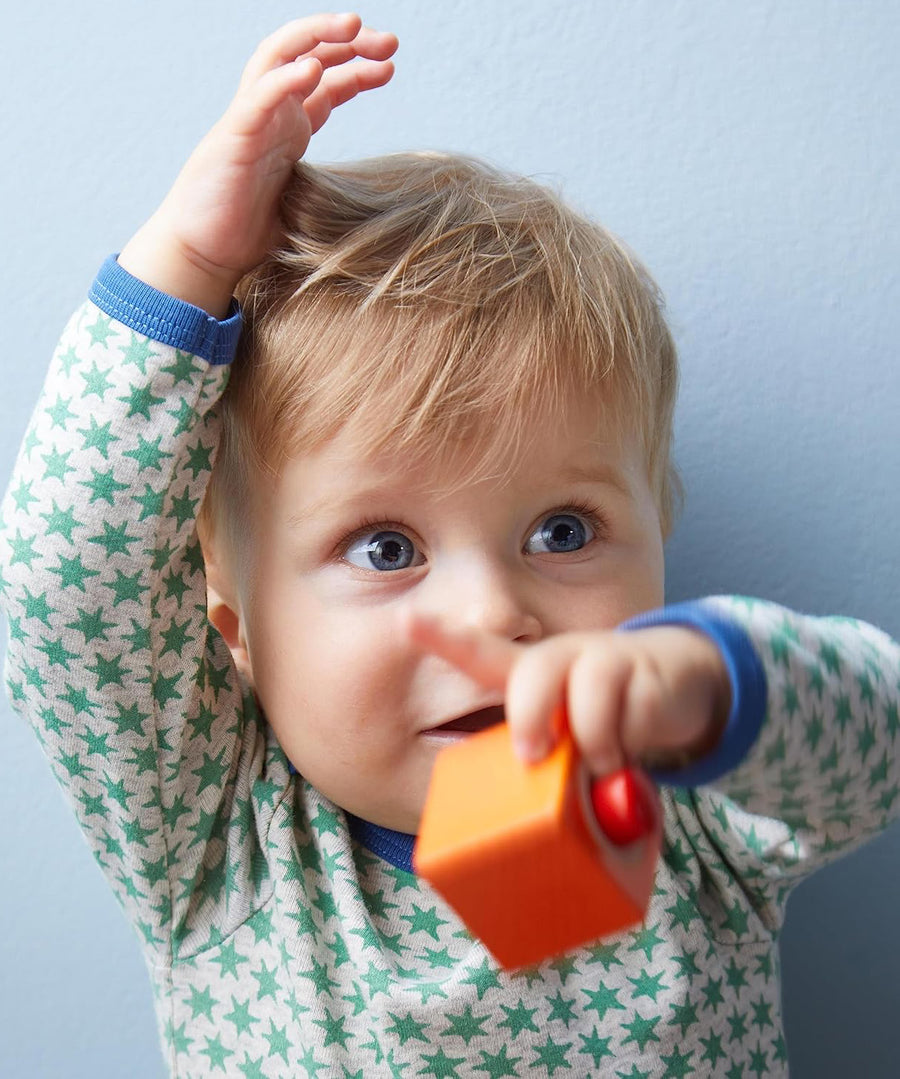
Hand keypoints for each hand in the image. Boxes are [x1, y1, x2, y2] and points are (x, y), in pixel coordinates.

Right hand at [118, 13, 397, 315]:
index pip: (326, 84)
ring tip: (356, 27)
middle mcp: (270, 116)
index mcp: (287, 130)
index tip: (391, 65)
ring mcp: (250, 120)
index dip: (358, 68)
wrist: (202, 255)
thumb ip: (327, 195)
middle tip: (390, 42)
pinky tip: (314, 68)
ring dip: (318, 37)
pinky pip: (260, 97)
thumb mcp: (302, 208)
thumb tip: (368, 212)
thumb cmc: (244, 235)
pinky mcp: (234, 137)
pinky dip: (286, 79)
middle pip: (309, 58)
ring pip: (281, 58)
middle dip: (350, 43)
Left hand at [405, 614, 730, 776]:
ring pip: (588, 693)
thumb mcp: (569, 738)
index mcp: (531, 676)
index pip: (480, 652)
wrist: (675, 680)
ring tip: (601, 764)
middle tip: (533, 756)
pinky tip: (632, 751)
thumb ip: (549, 768)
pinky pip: (635, 713)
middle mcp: (563, 660)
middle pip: (534, 673)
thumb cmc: (604, 716)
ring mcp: (605, 661)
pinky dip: (632, 743)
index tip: (406, 620)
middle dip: (530, 717)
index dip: (442, 636)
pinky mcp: (646, 673)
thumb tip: (538, 820)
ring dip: (593, 742)